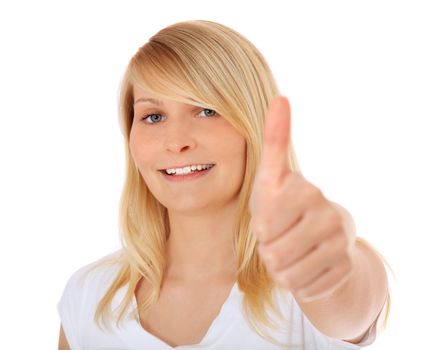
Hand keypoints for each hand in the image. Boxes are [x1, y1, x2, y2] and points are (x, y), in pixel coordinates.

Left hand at [249, 96, 356, 302]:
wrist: (321, 238)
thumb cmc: (285, 205)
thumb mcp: (271, 175)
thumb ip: (274, 139)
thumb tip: (281, 97)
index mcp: (305, 190)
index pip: (263, 225)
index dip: (260, 228)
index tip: (271, 218)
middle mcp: (327, 214)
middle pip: (273, 253)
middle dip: (269, 251)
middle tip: (280, 238)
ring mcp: (339, 243)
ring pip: (287, 274)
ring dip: (281, 268)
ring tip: (291, 251)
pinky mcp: (345, 269)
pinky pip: (304, 288)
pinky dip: (298, 282)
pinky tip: (307, 265)